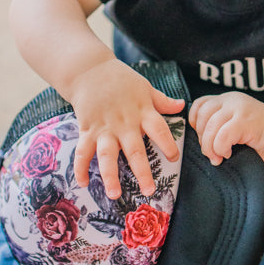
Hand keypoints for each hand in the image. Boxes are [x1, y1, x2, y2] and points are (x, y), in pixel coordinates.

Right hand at [69, 59, 184, 198]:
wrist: (89, 69)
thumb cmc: (120, 79)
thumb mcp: (145, 88)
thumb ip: (162, 101)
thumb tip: (182, 105)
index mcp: (142, 112)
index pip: (159, 130)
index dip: (168, 144)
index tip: (174, 158)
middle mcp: (124, 123)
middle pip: (134, 150)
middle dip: (142, 172)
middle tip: (149, 191)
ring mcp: (104, 128)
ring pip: (107, 155)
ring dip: (110, 176)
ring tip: (114, 195)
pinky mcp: (86, 130)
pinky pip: (82, 151)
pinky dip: (80, 168)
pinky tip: (82, 183)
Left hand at [188, 92, 263, 165]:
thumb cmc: (260, 136)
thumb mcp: (234, 126)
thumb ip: (217, 127)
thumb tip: (197, 143)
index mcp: (227, 100)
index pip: (199, 105)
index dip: (195, 124)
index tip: (204, 138)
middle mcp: (232, 100)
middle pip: (202, 117)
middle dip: (202, 139)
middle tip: (211, 153)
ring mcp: (239, 108)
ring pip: (210, 126)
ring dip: (210, 147)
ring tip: (218, 157)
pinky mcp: (246, 121)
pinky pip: (222, 135)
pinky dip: (220, 148)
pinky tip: (228, 153)